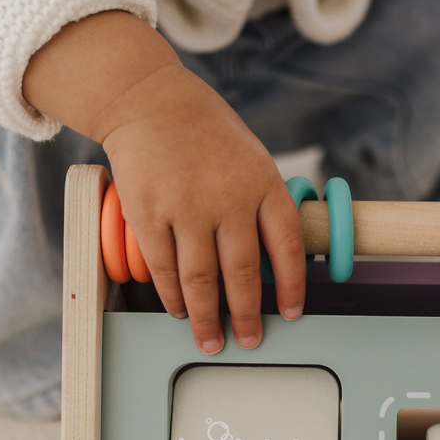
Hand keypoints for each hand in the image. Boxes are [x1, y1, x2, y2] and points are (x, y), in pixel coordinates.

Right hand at [23, 11, 305, 353]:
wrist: (149, 99)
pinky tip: (180, 310)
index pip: (288, 247)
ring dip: (207, 318)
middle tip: (250, 339)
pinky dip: (173, 296)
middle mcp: (228, 199)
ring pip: (201, 280)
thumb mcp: (252, 158)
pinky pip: (164, 269)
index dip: (292, 287)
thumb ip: (262, 205)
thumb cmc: (205, 131)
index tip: (291, 313)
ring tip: (210, 339)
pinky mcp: (147, 214)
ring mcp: (186, 208)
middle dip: (248, 316)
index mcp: (263, 183)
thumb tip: (272, 263)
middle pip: (243, 274)